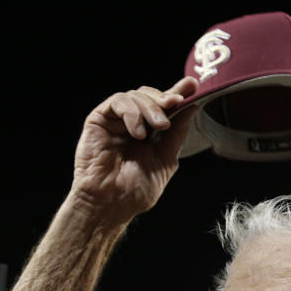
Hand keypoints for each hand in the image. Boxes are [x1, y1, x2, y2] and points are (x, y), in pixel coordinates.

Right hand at [71, 77, 198, 223]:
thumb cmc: (135, 190)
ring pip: (135, 95)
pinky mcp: (98, 120)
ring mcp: (115, 121)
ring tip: (159, 127)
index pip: (163, 107)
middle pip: (149, 95)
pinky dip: (131, 112)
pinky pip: (117, 102)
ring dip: (150, 107)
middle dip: (165, 98)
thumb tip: (192, 107)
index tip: (193, 85)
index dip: (177, 93)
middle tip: (176, 104)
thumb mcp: (166, 160)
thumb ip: (177, 133)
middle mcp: (132, 124)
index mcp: (149, 133)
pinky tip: (137, 132)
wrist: (110, 205)